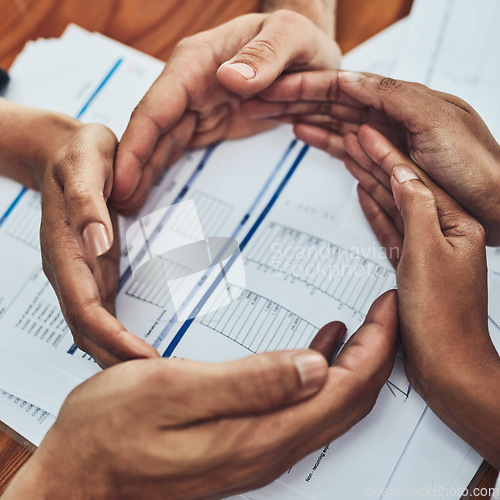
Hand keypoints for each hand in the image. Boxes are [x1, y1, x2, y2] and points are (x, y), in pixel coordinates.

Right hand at [4, 292, 397, 499]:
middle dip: (376, 353)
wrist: (77, 478)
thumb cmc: (110, 431)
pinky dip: (320, 375)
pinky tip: (315, 351)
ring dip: (353, 365)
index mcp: (259, 433)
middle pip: (348, 401)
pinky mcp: (242, 442)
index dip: (376, 346)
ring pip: (330, 406)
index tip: (388, 307)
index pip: (346, 390)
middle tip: (385, 310)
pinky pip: (302, 408)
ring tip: (363, 325)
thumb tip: (314, 366)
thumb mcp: (171, 390)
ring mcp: (257, 449)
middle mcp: (268, 448)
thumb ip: (248, 382)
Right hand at [40, 123, 158, 365]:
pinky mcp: (93, 269)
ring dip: (117, 353)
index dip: (113, 339)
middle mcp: (69, 269)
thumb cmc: (77, 154)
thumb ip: (87, 204)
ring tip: (152, 373)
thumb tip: (96, 243)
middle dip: (117, 358)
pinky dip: (119, 335)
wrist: (63, 150)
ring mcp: (80, 272)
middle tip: (159, 379)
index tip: (146, 360)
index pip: (85, 310)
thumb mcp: (84, 166)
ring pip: (93, 326)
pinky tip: (138, 345)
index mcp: (64, 250)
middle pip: (87, 329)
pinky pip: (102, 311)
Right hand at [112, 10, 340, 213]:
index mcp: (197, 62)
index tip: (121, 178)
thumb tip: (230, 79)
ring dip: (141, 174)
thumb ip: (264, 56)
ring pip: (159, 143)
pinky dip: (161, 170)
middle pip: (150, 130)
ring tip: (126, 207)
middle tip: (116, 206)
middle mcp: (188, 85)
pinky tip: (148, 191)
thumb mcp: (291, 36)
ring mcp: (195, 105)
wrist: (308, 56)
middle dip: (130, 167)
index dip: (136, 144)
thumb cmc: (299, 40)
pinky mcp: (206, 123)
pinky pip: (177, 148)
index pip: (156, 106)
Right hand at [242, 70, 499, 243]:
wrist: (497, 205)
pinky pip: (352, 150)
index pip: (341, 86)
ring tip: (276, 118)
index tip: (273, 86)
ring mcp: (390, 142)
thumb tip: (353, 80)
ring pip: (337, 126)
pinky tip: (311, 136)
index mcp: (401, 100)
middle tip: (260, 102)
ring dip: (307, 120)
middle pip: (332, 104)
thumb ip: (392, 98)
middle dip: (295, 102)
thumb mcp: (435, 122)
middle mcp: (393, 117)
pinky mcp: (390, 165)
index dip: (304, 86)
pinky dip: (329, 143)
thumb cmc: (477, 166)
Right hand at [346, 128, 499, 467]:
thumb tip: (401, 174)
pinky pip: (389, 228)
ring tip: (350, 156)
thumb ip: (415, 210)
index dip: (385, 151)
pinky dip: (375, 210)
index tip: (364, 127)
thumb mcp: (427, 256)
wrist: (448, 367)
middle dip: (373, 159)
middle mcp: (440, 230)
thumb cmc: (444, 318)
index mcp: (452, 222)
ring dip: (370, 179)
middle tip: (349, 134)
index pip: (411, 176)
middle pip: (399, 185)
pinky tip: (364, 195)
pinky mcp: (411, 264)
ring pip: (391, 204)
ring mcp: (424, 247)